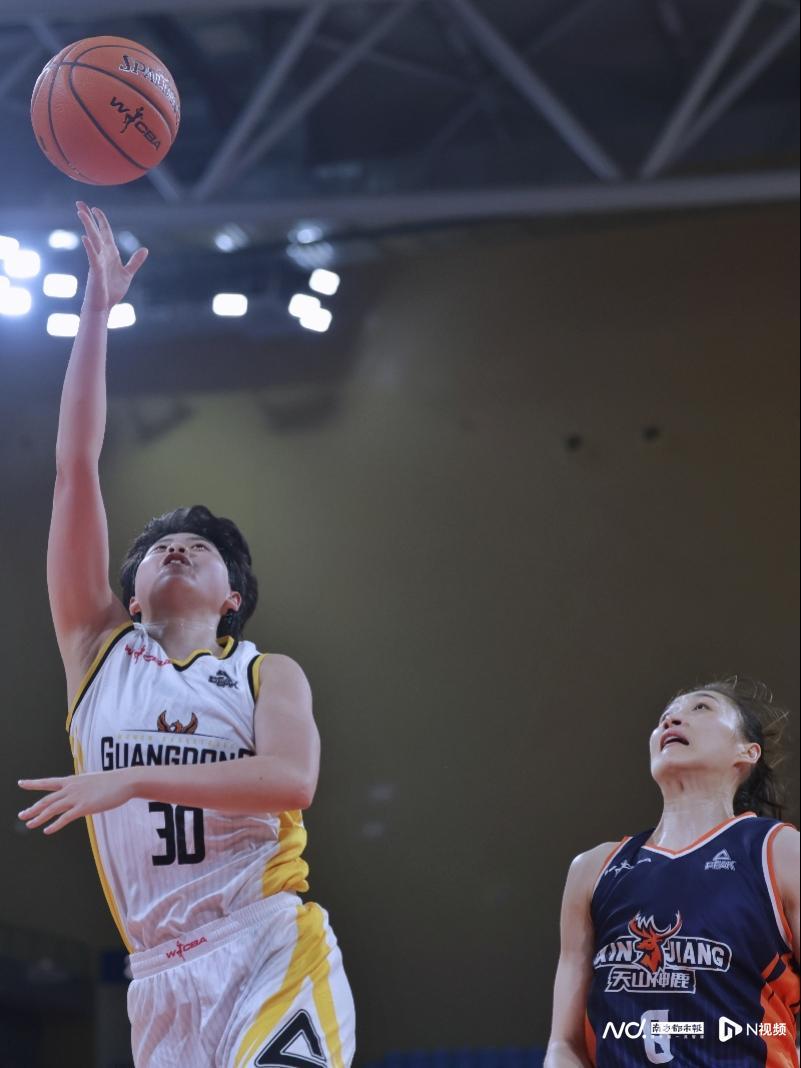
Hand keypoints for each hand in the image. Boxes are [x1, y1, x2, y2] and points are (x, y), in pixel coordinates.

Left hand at [18, 771, 134, 834]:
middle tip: (21, 815)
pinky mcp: (84, 807)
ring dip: (38, 818)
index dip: (33, 783)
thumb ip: (81, 787)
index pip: (48, 782)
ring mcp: (77, 797)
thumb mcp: (92, 781)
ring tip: (29, 824)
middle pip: (46, 800)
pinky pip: (65, 818)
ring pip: (52, 809)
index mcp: (72, 780)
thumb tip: (78, 792)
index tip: (21, 783)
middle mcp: (71, 788)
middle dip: (33, 808)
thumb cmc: (112, 781)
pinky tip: (47, 831)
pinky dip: (54, 825)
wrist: (125, 781)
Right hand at [77, 201, 148, 312]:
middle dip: (89, 217)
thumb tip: (145, 249)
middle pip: (95, 232)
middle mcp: (102, 254)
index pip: (105, 232)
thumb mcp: (128, 274)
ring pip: (93, 240)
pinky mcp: (95, 271)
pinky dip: (90, 247)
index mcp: (110, 253)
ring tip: (81, 213)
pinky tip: (86, 238)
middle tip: (79, 202)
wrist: (104, 306)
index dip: (101, 220)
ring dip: (88, 226)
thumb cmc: (112, 291)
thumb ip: (135, 261)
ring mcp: (97, 261)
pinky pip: (92, 257)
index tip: (95, 208)